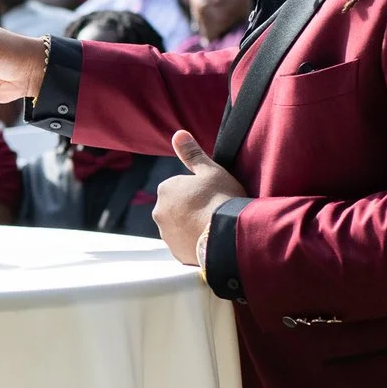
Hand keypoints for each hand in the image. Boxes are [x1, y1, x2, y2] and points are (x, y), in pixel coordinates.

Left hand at [152, 131, 245, 268]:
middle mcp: (159, 212)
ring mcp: (166, 234)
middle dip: (192, 209)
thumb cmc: (221, 198)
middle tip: (214, 211)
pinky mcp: (175, 253)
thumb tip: (178, 134)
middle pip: (178, 207)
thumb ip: (192, 154)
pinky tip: (210, 240)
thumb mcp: (211, 170)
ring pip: (180, 227)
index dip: (199, 191)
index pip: (181, 187)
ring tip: (213, 227)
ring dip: (192, 226)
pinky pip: (185, 245)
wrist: (227, 235)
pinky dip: (194, 243)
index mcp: (166, 189)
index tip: (213, 196)